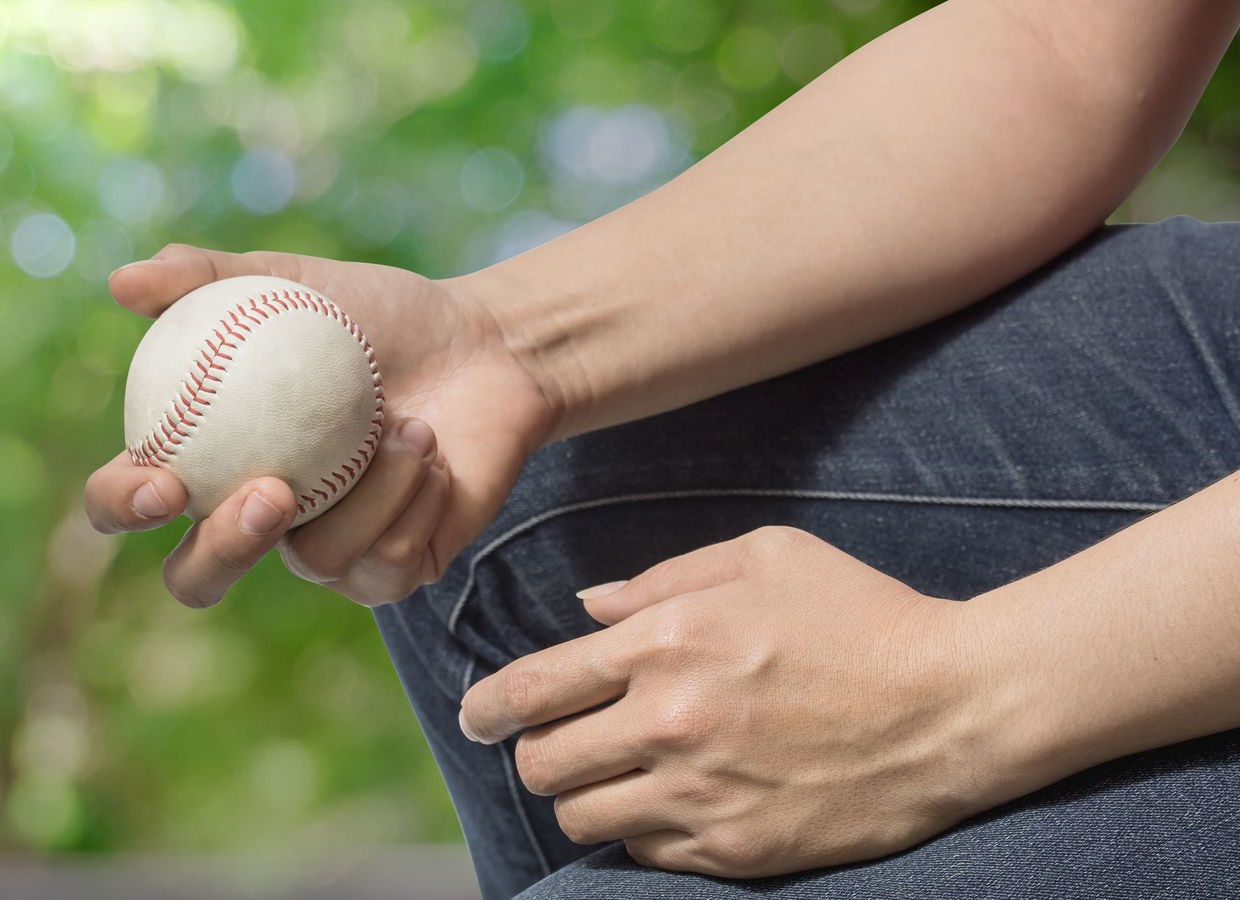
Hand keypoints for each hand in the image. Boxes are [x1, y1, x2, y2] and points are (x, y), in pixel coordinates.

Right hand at [84, 245, 556, 606]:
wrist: (483, 346)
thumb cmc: (379, 316)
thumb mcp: (293, 282)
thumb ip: (207, 277)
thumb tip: (122, 281)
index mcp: (208, 459)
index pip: (131, 500)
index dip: (124, 506)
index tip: (162, 480)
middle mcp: (255, 519)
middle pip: (196, 578)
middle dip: (220, 553)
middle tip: (271, 493)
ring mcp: (323, 553)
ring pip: (314, 560)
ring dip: (371, 489)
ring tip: (409, 424)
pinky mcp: (389, 572)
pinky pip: (385, 562)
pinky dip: (415, 498)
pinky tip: (436, 456)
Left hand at [458, 526, 1004, 877]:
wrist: (957, 705)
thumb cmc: (860, 615)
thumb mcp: (763, 558)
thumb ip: (659, 581)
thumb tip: (586, 608)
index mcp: (667, 644)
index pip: (533, 688)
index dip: (489, 706)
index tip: (480, 715)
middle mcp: (670, 724)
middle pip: (543, 764)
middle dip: (536, 752)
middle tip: (559, 741)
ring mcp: (703, 796)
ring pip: (583, 819)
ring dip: (585, 797)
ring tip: (615, 774)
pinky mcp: (737, 849)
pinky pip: (645, 854)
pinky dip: (643, 831)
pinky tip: (675, 800)